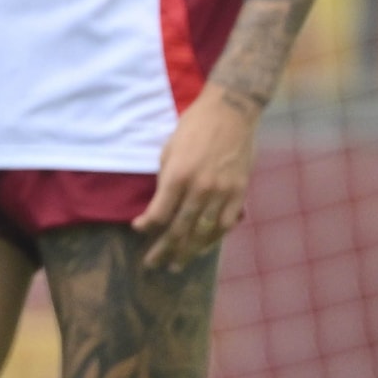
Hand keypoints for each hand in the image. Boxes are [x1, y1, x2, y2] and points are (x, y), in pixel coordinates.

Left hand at [132, 82, 258, 268]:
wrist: (231, 113)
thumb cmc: (194, 126)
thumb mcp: (170, 148)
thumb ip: (166, 178)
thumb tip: (161, 203)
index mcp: (177, 175)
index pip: (160, 212)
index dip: (147, 225)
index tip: (138, 230)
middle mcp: (199, 189)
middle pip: (180, 229)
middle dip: (164, 249)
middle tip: (153, 263)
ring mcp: (222, 193)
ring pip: (203, 232)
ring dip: (189, 251)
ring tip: (177, 264)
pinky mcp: (239, 193)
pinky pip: (225, 224)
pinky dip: (213, 238)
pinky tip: (203, 247)